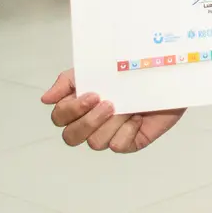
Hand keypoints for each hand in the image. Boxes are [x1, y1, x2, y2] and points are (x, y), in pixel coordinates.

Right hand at [42, 69, 186, 152]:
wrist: (167, 73)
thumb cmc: (130, 69)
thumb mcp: (97, 67)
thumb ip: (69, 81)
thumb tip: (45, 99)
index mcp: (80, 105)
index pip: (60, 117)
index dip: (70, 110)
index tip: (92, 94)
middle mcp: (91, 123)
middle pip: (71, 137)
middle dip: (89, 122)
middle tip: (109, 104)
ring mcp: (109, 134)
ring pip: (95, 142)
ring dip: (112, 123)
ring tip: (127, 107)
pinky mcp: (128, 142)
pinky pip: (118, 145)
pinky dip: (127, 130)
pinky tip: (137, 117)